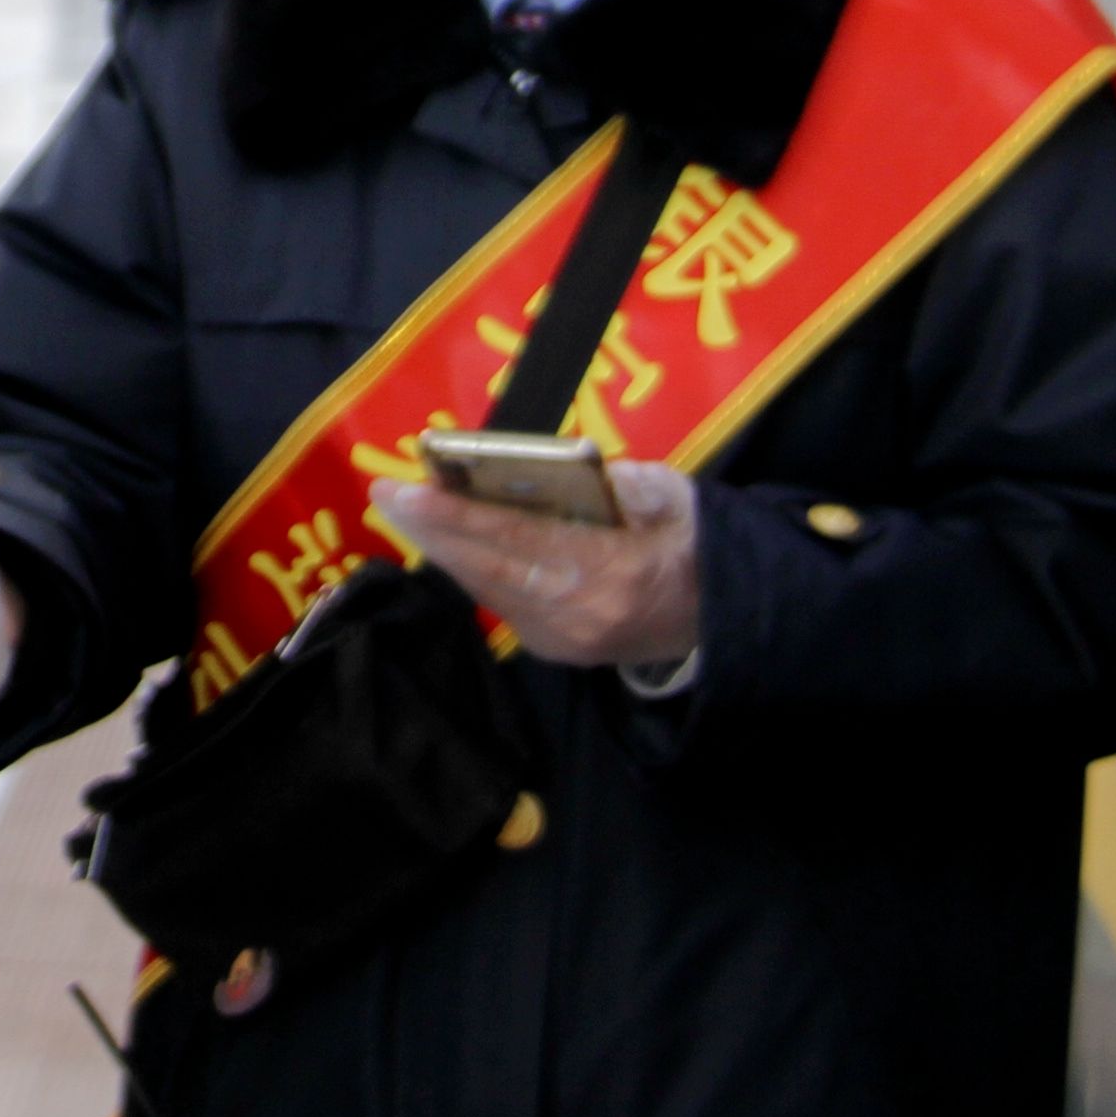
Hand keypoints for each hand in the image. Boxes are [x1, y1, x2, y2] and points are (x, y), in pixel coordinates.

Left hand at [371, 460, 702, 673]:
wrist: (731, 617)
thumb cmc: (698, 542)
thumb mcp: (670, 496)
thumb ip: (613, 483)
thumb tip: (545, 467)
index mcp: (611, 574)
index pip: (516, 540)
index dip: (456, 515)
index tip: (408, 489)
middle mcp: (578, 616)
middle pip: (487, 569)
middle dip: (431, 529)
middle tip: (384, 492)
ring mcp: (566, 642)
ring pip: (487, 589)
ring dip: (443, 548)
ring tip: (404, 509)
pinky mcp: (557, 649)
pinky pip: (501, 602)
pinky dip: (470, 569)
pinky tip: (445, 540)